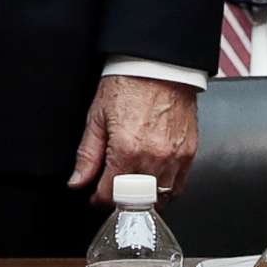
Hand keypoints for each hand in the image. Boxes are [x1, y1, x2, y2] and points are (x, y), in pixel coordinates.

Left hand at [70, 76, 199, 204]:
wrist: (159, 65)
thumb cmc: (128, 83)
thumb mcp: (97, 117)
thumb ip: (87, 155)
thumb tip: (77, 182)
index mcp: (126, 150)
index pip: (110, 195)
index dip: (97, 199)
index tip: (94, 196)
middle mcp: (153, 158)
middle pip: (134, 202)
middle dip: (119, 200)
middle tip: (112, 190)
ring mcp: (174, 158)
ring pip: (158, 199)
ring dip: (143, 198)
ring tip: (132, 186)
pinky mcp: (189, 153)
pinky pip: (178, 186)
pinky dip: (164, 189)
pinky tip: (153, 181)